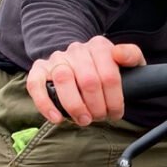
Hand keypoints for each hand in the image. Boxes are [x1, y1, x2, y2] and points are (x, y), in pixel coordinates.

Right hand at [26, 37, 145, 125]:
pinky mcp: (40, 69)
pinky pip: (35, 84)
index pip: (109, 76)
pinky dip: (45, 104)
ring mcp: (57, 58)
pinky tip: (57, 118)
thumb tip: (118, 54)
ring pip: (63, 80)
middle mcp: (77, 50)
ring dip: (75, 106)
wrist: (88, 65)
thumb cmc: (111, 70)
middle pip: (88, 81)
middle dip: (96, 106)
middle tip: (100, 118)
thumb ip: (131, 55)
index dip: (114, 100)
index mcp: (99, 46)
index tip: (116, 114)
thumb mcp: (130, 62)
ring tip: (83, 120)